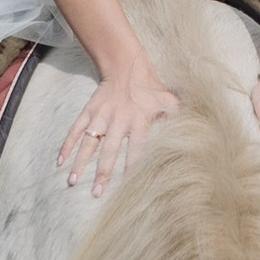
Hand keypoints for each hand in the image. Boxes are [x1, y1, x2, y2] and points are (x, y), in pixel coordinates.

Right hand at [59, 59, 179, 195]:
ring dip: (80, 162)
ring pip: (89, 142)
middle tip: (96, 193)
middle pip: (110, 150)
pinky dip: (67, 144)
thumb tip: (199, 134)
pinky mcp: (89, 110)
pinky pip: (76, 128)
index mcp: (140, 121)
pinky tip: (60, 161)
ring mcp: (102, 115)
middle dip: (103, 173)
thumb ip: (179, 119)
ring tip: (72, 182)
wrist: (128, 66)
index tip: (128, 186)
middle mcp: (119, 120)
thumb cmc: (152, 89)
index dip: (132, 166)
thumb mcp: (170, 102)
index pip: (137, 148)